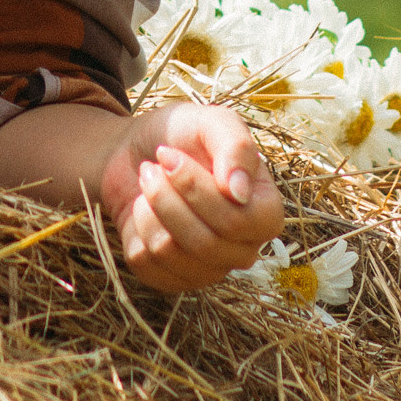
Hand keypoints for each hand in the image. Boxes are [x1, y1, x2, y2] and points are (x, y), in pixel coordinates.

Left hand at [98, 104, 281, 293]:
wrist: (135, 152)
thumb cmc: (181, 136)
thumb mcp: (211, 122)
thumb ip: (235, 146)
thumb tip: (239, 191)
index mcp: (265, 213)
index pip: (236, 221)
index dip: (196, 189)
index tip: (168, 155)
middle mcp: (243, 247)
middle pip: (205, 243)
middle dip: (165, 196)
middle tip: (153, 166)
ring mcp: (209, 267)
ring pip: (170, 252)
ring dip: (149, 207)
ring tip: (149, 182)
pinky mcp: (172, 277)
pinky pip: (146, 263)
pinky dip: (135, 228)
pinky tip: (144, 210)